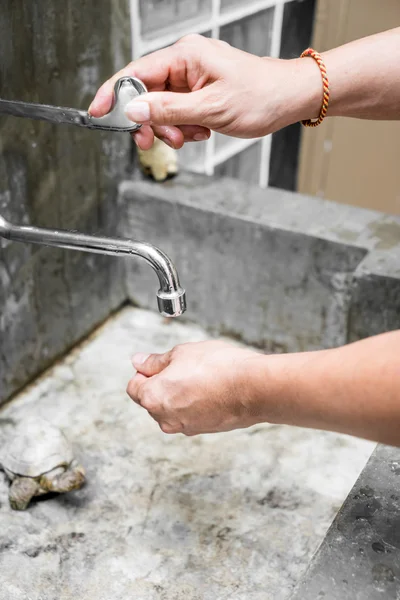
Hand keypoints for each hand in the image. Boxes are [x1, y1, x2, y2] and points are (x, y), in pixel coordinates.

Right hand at [89, 34, 320, 149]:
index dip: (114, 93)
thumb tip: (133, 110)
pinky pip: (179, 112)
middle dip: (152, 121)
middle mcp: (185, 62)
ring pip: (163, 107)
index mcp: (185, 56)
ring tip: (193, 135)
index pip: (136, 72)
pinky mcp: (200, 91)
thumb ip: (168, 110)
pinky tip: (203, 130)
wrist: (288, 100)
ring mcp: (193, 77)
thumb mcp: (210, 109)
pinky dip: (185, 126)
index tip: (97, 112)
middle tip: (158, 141)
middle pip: (147, 94)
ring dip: (172, 127)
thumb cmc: (260, 96)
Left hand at [126, 340, 270, 435]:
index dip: (145, 371)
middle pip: (151, 399)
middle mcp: (164, 419)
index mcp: (152, 398)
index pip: (133, 386)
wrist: (254, 388)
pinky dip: (195, 403)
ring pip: (171, 408)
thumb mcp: (181, 353)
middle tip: (185, 366)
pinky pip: (190, 414)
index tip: (162, 363)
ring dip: (179, 394)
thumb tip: (138, 361)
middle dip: (162, 383)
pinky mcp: (203, 430)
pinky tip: (211, 388)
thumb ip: (155, 361)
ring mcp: (184, 427)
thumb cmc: (218, 367)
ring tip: (201, 376)